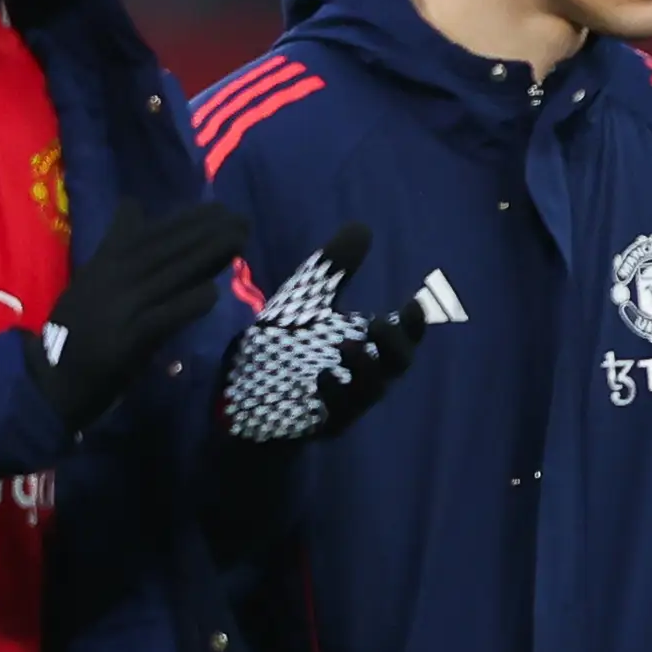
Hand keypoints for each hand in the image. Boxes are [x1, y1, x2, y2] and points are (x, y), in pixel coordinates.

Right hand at [27, 201, 250, 429]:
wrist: (53, 380)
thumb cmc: (77, 331)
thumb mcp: (91, 280)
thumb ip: (114, 247)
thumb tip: (133, 205)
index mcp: (102, 265)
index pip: (149, 236)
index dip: (185, 221)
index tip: (218, 208)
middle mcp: (111, 280)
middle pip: (165, 251)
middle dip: (205, 232)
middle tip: (240, 218)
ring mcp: (119, 308)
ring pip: (169, 276)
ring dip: (207, 257)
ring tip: (239, 242)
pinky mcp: (127, 339)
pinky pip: (163, 317)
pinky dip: (188, 303)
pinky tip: (213, 293)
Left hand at [220, 224, 428, 443]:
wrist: (238, 396)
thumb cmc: (281, 346)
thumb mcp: (305, 300)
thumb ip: (335, 267)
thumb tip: (362, 227)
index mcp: (365, 346)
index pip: (402, 335)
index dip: (413, 324)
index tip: (413, 303)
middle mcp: (361, 375)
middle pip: (397, 366)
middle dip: (396, 347)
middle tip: (379, 326)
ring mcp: (342, 403)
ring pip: (370, 392)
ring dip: (365, 370)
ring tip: (346, 347)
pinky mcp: (317, 424)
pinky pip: (336, 415)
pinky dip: (333, 395)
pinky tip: (321, 377)